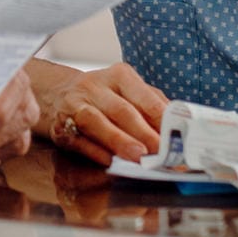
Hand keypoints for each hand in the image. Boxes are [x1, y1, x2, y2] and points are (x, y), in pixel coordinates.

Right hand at [38, 62, 168, 165]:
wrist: (58, 94)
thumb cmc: (104, 97)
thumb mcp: (130, 92)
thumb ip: (153, 107)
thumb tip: (179, 130)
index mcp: (120, 75)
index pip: (146, 98)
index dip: (163, 120)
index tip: (177, 140)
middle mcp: (95, 86)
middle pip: (122, 110)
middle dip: (144, 134)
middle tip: (161, 153)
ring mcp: (74, 105)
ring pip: (95, 121)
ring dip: (118, 140)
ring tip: (138, 156)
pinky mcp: (59, 126)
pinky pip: (77, 139)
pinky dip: (94, 151)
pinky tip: (109, 161)